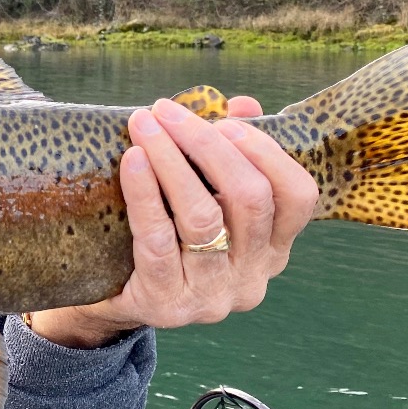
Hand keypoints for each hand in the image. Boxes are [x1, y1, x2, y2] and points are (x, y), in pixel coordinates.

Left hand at [29, 95, 319, 346]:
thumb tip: (245, 105)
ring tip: (143, 126)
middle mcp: (252, 277)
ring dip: (172, 161)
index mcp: (273, 248)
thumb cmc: (162, 236)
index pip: (298, 196)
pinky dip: (146, 194)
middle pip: (250, 199)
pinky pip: (158, 240)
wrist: (109, 302)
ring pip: (204, 217)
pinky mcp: (166, 304)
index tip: (225, 119)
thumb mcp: (199, 196)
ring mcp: (212, 296)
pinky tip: (133, 160)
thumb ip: (226, 153)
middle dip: (207, 145)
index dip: (266, 151)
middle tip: (166, 112)